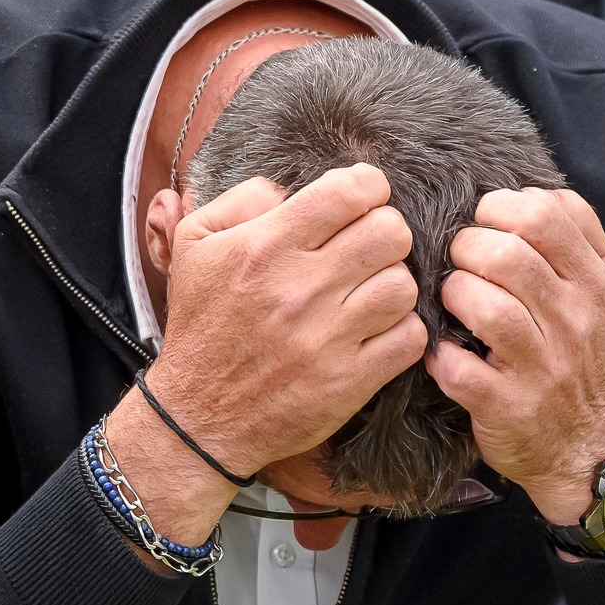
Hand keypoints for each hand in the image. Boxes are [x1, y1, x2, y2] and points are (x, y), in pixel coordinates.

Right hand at [150, 164, 424, 474]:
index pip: (349, 192)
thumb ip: (242, 200)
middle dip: (386, 232)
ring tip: (370, 292)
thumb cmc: (200, 326)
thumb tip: (291, 188)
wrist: (198, 417)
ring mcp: (327, 338)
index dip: (368, 187)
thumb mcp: (194, 245)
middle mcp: (300, 289)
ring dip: (393, 284)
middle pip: (390, 233)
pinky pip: (410, 339)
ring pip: (404, 285)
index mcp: (266, 247)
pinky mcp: (349, 381)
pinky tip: (378, 330)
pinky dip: (402, 332)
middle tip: (369, 249)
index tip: (362, 201)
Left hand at [425, 187, 604, 525]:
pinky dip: (439, 356)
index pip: (546, 215)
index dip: (500, 208)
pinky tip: (443, 353)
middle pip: (506, 254)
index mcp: (594, 282)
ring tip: (454, 303)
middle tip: (460, 264)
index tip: (485, 224)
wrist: (586, 445)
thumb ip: (574, 238)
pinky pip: (457, 367)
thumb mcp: (598, 294)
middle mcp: (574, 320)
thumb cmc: (578, 356)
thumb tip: (523, 193)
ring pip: (483, 306)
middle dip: (466, 249)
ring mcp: (542, 366)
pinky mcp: (508, 406)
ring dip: (452, 296)